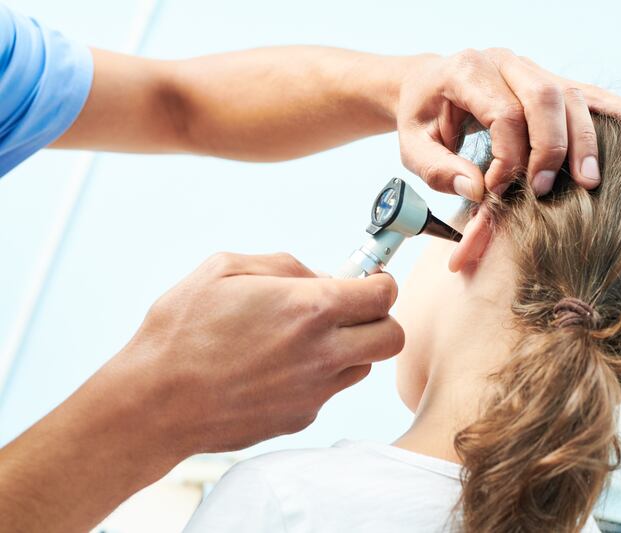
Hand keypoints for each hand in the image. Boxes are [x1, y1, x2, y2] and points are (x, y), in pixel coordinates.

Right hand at [116, 252, 403, 453]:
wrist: (154, 403)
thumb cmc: (182, 329)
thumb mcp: (225, 269)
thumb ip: (284, 265)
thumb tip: (321, 275)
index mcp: (309, 308)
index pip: (383, 294)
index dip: (380, 281)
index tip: (369, 278)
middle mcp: (322, 353)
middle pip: (392, 337)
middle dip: (379, 317)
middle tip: (351, 308)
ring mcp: (314, 391)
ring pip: (364, 366)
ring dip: (351, 347)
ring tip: (309, 337)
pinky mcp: (300, 418)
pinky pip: (329, 390)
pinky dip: (319, 375)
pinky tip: (279, 367)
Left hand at [396, 47, 620, 199]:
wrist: (427, 86)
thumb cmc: (422, 119)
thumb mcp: (413, 148)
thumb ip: (439, 170)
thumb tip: (477, 190)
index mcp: (464, 71)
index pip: (502, 113)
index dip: (506, 157)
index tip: (496, 190)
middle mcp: (503, 61)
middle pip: (543, 97)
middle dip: (550, 148)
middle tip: (544, 190)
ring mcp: (529, 67)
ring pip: (570, 96)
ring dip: (583, 140)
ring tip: (590, 180)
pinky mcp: (549, 80)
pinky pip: (587, 93)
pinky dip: (616, 110)